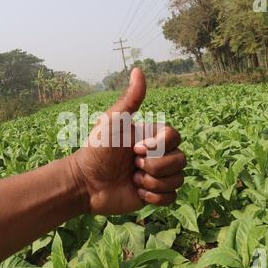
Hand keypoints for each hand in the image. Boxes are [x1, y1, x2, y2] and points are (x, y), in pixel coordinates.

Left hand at [71, 68, 185, 214]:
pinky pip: (172, 197)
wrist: (85, 182)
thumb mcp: (113, 121)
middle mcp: (158, 155)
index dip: (159, 146)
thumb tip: (138, 69)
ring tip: (132, 179)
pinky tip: (137, 192)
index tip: (135, 148)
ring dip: (153, 182)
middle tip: (132, 166)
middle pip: (181, 159)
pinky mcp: (154, 195)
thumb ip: (130, 99)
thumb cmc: (97, 149)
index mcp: (151, 137)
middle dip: (155, 166)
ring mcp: (157, 175)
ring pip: (178, 179)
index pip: (176, 137)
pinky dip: (155, 197)